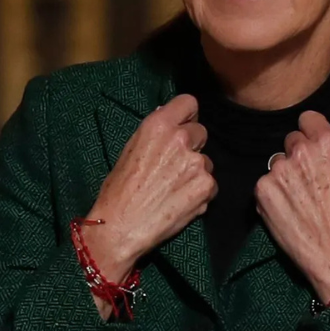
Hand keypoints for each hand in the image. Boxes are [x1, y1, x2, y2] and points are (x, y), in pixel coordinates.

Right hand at [83, 94, 216, 317]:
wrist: (119, 227)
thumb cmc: (118, 191)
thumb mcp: (131, 149)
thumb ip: (156, 134)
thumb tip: (171, 122)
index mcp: (158, 125)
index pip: (189, 102)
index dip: (187, 116)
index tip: (183, 127)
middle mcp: (180, 139)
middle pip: (201, 131)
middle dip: (193, 146)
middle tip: (175, 165)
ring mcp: (196, 162)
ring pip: (207, 160)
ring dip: (196, 172)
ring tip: (174, 189)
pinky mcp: (206, 186)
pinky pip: (211, 184)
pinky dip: (200, 193)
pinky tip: (181, 202)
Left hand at [255, 111, 329, 301]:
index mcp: (326, 143)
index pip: (307, 118)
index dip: (311, 133)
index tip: (314, 150)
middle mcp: (301, 152)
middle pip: (291, 140)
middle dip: (298, 156)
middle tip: (310, 182)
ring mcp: (279, 170)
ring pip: (276, 161)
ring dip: (284, 174)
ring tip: (299, 198)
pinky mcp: (262, 189)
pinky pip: (264, 182)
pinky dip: (272, 193)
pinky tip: (287, 208)